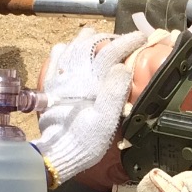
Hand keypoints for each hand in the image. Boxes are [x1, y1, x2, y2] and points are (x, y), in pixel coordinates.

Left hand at [33, 23, 150, 185]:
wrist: (57, 152)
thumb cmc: (85, 140)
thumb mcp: (106, 121)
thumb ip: (114, 92)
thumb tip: (122, 67)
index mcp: (90, 81)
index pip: (110, 53)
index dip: (127, 42)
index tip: (142, 38)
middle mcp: (73, 74)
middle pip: (90, 44)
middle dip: (108, 39)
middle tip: (123, 41)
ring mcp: (59, 78)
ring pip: (72, 47)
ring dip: (86, 40)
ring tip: (97, 38)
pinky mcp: (49, 85)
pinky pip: (54, 60)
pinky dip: (63, 50)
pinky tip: (69, 50)